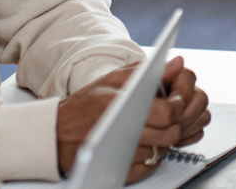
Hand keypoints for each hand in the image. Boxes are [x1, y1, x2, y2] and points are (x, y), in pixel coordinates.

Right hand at [56, 56, 211, 178]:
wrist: (56, 134)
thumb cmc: (84, 105)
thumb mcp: (112, 79)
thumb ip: (148, 71)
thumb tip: (178, 64)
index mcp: (118, 104)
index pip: (168, 112)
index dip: (179, 104)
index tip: (177, 98)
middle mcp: (120, 132)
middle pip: (170, 134)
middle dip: (176, 122)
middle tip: (169, 112)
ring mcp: (121, 155)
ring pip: (163, 150)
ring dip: (164, 138)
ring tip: (154, 126)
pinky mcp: (120, 172)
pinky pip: (150, 166)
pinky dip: (153, 154)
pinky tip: (145, 141)